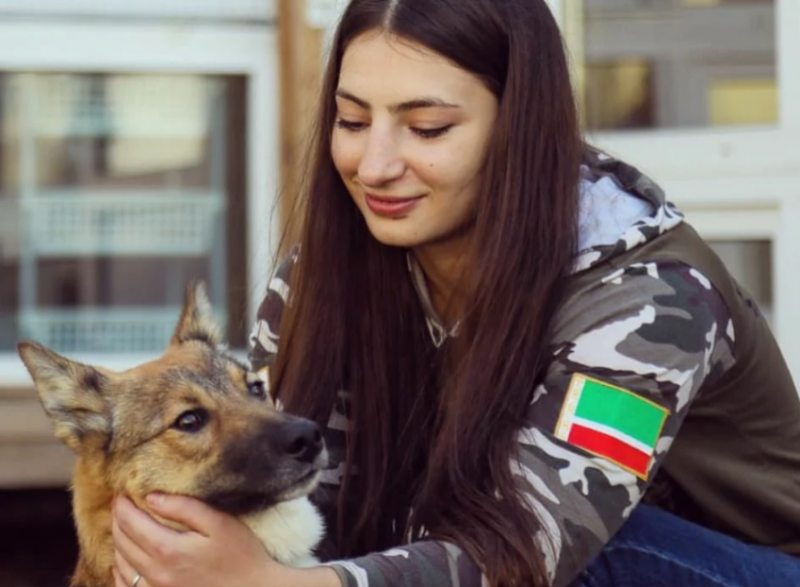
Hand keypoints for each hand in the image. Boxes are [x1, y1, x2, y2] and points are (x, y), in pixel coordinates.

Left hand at [111, 493, 290, 586]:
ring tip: (121, 525)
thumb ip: (185, 507)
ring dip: (116, 542)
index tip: (121, 492)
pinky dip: (119, 571)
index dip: (122, 505)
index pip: (131, 522)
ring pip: (121, 563)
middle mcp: (156, 572)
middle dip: (117, 520)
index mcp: (168, 549)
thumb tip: (152, 497)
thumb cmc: (240, 553)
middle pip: (121, 541)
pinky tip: (121, 561)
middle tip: (120, 505)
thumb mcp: (218, 522)